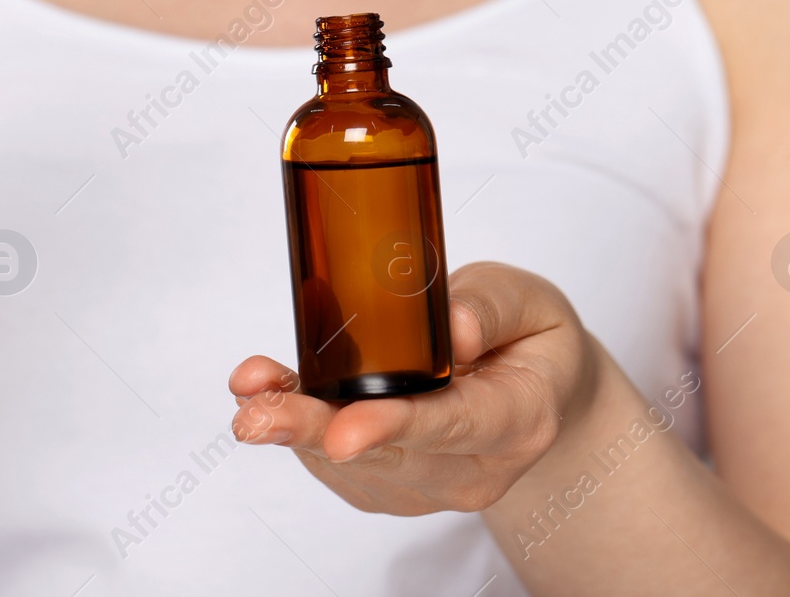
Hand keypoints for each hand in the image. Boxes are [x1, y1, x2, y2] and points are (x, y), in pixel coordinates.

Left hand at [229, 262, 601, 515]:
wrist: (538, 393)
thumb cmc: (531, 340)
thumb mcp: (528, 301)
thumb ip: (490, 307)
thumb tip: (453, 328)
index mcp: (519, 419)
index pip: (452, 425)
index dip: (392, 428)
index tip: (343, 432)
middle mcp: (475, 468)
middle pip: (387, 456)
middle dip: (314, 432)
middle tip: (254, 416)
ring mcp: (432, 486)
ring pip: (352, 465)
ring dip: (294, 427)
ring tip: (250, 388)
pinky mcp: (395, 487)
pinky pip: (339, 465)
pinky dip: (299, 429)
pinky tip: (268, 392)